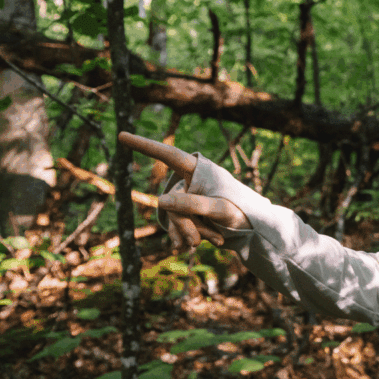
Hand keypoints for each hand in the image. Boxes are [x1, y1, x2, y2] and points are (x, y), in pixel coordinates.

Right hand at [118, 132, 250, 249]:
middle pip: (169, 201)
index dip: (144, 145)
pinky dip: (194, 237)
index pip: (167, 154)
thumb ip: (192, 205)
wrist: (256, 229)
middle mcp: (190, 182)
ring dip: (192, 233)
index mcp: (198, 170)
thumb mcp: (219, 209)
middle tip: (197, 242)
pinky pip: (181, 226)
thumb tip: (161, 200)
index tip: (122, 135)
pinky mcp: (190, 213)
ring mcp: (189, 198)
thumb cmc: (242, 212)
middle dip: (182, 224)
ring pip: (174, 217)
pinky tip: (211, 243)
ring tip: (216, 241)